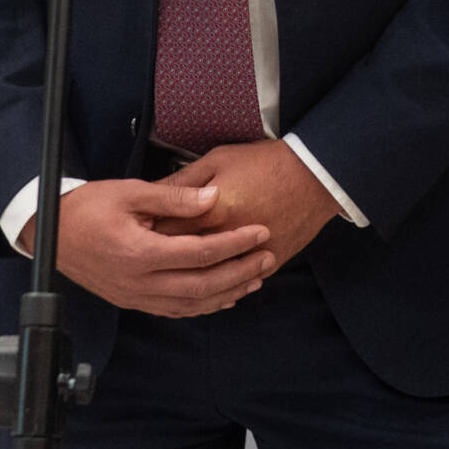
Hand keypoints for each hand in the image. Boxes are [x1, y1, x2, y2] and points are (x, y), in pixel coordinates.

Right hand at [23, 179, 274, 318]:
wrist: (50, 232)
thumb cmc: (87, 207)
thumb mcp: (129, 192)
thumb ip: (173, 198)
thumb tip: (213, 198)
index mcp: (140, 253)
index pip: (200, 253)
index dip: (234, 244)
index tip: (260, 232)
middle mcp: (139, 282)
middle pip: (202, 285)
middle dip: (240, 272)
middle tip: (268, 258)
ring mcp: (135, 297)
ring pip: (192, 304)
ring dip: (227, 293)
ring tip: (255, 279)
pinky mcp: (132, 301)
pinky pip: (175, 310)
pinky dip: (203, 305)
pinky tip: (223, 296)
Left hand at [158, 139, 344, 271]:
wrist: (315, 174)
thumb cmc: (264, 162)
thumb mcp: (217, 160)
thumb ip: (183, 182)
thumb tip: (153, 194)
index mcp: (213, 211)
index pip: (168, 233)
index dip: (147, 235)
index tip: (133, 235)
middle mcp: (230, 239)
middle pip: (185, 260)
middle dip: (162, 260)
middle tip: (143, 259)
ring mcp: (251, 256)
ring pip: (212, 279)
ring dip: (190, 279)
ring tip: (169, 275)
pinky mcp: (269, 264)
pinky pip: (238, 285)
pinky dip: (220, 288)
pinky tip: (205, 287)